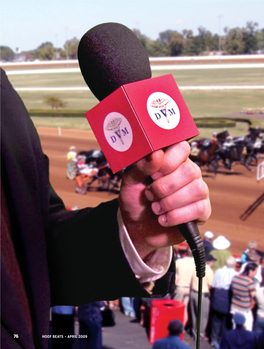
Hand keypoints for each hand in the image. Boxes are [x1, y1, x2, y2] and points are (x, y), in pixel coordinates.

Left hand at [118, 141, 210, 259]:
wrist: (137, 228)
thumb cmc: (136, 200)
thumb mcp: (130, 181)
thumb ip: (141, 166)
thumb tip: (157, 154)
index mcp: (173, 160)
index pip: (182, 148)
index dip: (168, 161)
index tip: (152, 175)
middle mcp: (189, 172)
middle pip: (189, 171)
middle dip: (164, 187)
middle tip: (149, 195)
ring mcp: (198, 191)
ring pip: (196, 189)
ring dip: (170, 202)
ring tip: (156, 208)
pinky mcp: (202, 210)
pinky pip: (198, 209)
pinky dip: (176, 216)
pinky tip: (164, 219)